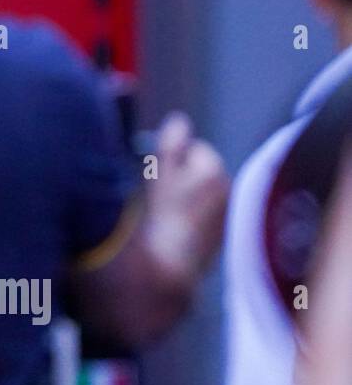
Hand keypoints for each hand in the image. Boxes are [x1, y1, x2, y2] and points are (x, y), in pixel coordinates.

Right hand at [144, 111, 230, 288]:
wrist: (169, 265)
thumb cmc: (162, 214)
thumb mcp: (159, 173)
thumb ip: (170, 143)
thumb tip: (179, 120)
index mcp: (214, 171)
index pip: (196, 149)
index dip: (174, 157)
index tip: (158, 171)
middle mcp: (226, 191)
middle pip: (200, 171)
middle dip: (182, 175)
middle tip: (159, 191)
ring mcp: (224, 215)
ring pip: (201, 193)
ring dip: (186, 196)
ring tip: (164, 212)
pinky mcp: (218, 235)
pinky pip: (203, 214)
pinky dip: (190, 216)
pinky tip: (173, 229)